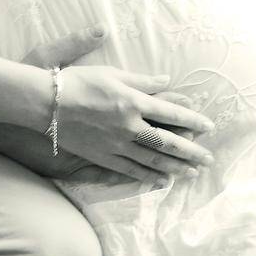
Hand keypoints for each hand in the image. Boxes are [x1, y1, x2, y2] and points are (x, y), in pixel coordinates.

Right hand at [55, 69, 216, 185]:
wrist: (46, 104)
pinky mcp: (103, 157)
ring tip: (192, 173)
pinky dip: (148, 176)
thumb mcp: (113, 74)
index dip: (193, 120)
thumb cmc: (78, 82)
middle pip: (167, 142)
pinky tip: (162, 181)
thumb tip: (166, 81)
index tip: (209, 127)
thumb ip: (142, 80)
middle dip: (191, 151)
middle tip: (209, 159)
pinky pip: (130, 170)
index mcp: (133, 101)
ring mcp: (116, 145)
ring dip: (176, 167)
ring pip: (152, 160)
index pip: (172, 113)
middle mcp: (129, 126)